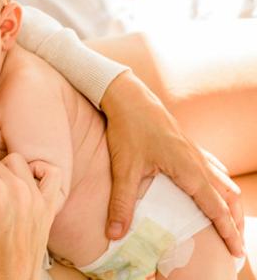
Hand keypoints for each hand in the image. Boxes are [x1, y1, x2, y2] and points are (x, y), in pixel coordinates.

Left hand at [101, 71, 243, 256]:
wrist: (128, 97)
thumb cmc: (127, 130)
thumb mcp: (123, 169)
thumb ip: (121, 204)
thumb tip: (114, 235)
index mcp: (189, 170)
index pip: (216, 208)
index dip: (228, 232)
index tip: (236, 253)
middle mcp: (197, 161)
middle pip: (228, 196)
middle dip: (235, 221)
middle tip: (235, 245)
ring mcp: (193, 151)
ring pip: (222, 180)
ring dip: (229, 202)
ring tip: (229, 220)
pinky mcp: (184, 143)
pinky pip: (212, 166)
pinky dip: (219, 182)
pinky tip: (212, 185)